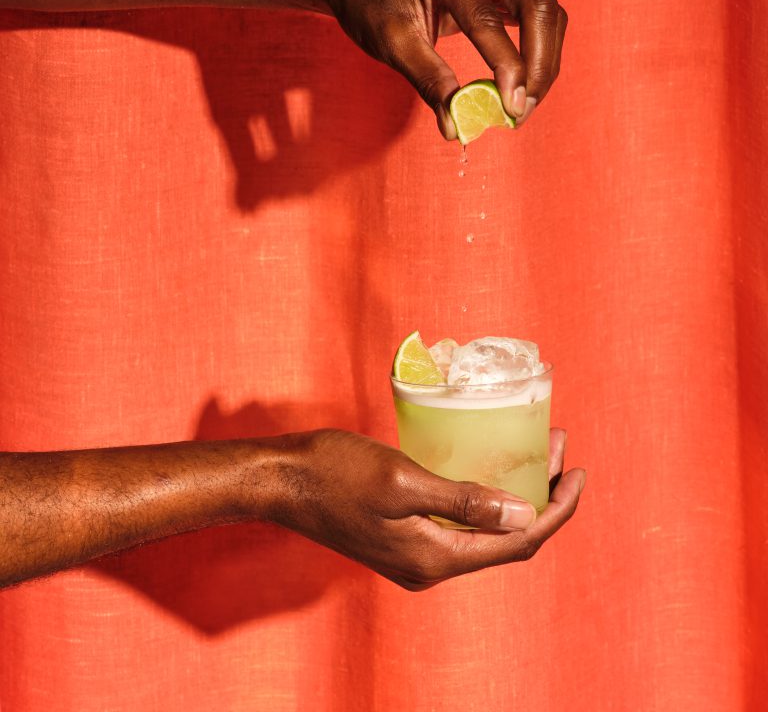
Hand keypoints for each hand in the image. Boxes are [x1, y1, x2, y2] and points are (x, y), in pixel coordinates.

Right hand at [269, 427, 583, 589]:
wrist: (282, 481)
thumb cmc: (336, 472)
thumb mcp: (404, 481)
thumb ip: (464, 501)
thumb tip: (525, 517)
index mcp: (435, 559)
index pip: (518, 544)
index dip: (556, 512)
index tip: (579, 473)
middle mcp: (430, 566)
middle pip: (506, 539)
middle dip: (541, 498)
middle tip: (559, 450)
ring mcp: (415, 554)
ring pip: (484, 531)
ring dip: (514, 494)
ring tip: (535, 451)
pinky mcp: (403, 537)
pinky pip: (460, 524)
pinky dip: (484, 496)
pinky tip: (488, 466)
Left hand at [332, 0, 567, 137]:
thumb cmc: (369, 0)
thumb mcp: (392, 43)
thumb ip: (428, 80)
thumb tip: (456, 124)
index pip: (487, 16)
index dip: (506, 65)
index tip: (510, 108)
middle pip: (538, 6)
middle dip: (539, 65)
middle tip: (522, 111)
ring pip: (546, 11)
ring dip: (542, 62)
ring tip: (521, 104)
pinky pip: (535, 13)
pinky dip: (536, 50)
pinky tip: (520, 83)